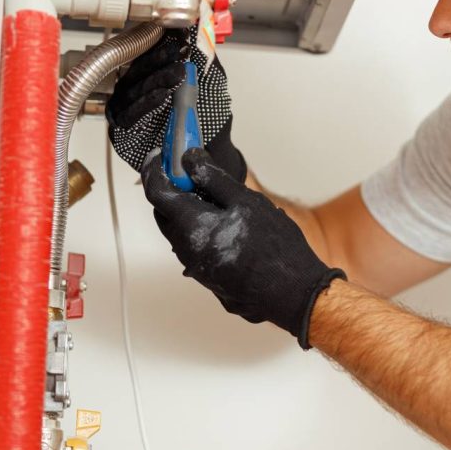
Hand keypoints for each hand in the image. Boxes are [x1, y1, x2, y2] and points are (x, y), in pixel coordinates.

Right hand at [107, 28, 245, 182]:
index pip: (148, 54)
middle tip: (177, 52)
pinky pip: (131, 114)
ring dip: (157, 81)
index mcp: (151, 74)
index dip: (160, 44)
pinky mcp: (121, 130)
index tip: (177, 36)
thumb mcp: (212, 83)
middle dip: (158, 60)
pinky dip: (147, 105)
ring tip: (177, 75)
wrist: (209, 151)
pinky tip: (163, 96)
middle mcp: (135, 89)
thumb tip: (199, 28)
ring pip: (134, 89)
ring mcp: (126, 108)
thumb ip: (205, 58)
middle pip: (138, 69)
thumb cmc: (209, 117)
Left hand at [142, 146, 344, 348]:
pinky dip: (201, 230)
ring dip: (189, 211)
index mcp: (194, 228)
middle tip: (191, 173)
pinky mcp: (208, 278)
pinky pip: (195, 247)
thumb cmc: (277, 251)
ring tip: (217, 199)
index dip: (156, 170)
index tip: (160, 156)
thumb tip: (191, 160)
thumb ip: (214, 179)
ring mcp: (196, 268)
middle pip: (165, 214)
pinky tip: (227, 225)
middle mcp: (188, 251)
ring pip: (180, 232)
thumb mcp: (248, 203)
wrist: (294, 293)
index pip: (158, 193)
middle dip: (173, 190)